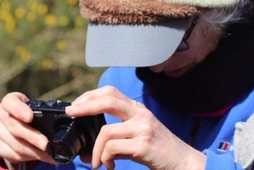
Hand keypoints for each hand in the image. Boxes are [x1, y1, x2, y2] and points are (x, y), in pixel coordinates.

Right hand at [0, 92, 55, 165]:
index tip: (30, 117)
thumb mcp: (35, 107)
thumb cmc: (30, 113)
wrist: (15, 125)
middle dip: (33, 137)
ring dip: (33, 151)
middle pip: (14, 126)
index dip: (20, 109)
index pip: (10, 102)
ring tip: (48, 154)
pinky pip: (12, 154)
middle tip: (46, 144)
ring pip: (14, 143)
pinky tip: (39, 156)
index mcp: (9, 101)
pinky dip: (28, 157)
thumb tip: (64, 112)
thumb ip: (46, 108)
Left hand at [66, 86, 205, 169]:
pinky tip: (109, 166)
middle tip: (71, 114)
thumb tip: (90, 150)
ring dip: (96, 149)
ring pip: (106, 130)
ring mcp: (143, 128)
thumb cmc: (157, 149)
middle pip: (109, 100)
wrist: (182, 161)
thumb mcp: (138, 135)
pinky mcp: (144, 145)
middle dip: (85, 105)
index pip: (111, 92)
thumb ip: (116, 135)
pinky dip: (105, 158)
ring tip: (96, 162)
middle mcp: (140, 114)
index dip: (90, 95)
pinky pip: (113, 148)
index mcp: (137, 109)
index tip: (75, 105)